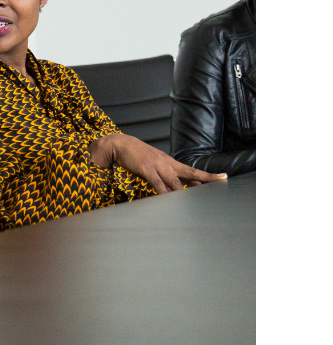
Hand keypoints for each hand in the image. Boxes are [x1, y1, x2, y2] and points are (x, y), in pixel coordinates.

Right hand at [89, 133, 227, 192]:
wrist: (122, 144)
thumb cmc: (138, 156)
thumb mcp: (155, 164)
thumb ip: (165, 177)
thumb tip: (174, 189)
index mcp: (171, 163)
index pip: (193, 170)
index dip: (208, 175)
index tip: (223, 177)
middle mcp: (168, 163)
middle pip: (190, 173)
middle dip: (205, 179)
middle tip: (220, 181)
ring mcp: (157, 166)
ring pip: (175, 181)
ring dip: (183, 191)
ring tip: (194, 201)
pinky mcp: (146, 169)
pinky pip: (157, 182)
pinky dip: (163, 191)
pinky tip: (167, 198)